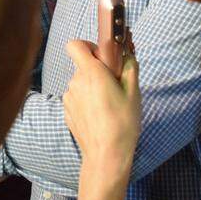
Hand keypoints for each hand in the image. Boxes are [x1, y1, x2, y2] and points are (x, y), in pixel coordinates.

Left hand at [62, 40, 140, 174]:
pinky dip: (87, 101)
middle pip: (83, 66)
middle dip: (98, 71)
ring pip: (81, 83)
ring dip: (93, 88)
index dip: (88, 46)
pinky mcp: (66, 111)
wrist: (106, 154)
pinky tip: (100, 115)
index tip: (103, 56)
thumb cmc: (122, 123)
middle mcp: (75, 82)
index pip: (75, 44)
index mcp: (91, 73)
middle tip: (115, 85)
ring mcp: (68, 97)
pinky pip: (77, 98)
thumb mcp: (133, 92)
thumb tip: (127, 53)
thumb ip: (130, 67)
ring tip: (109, 104)